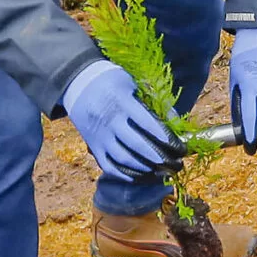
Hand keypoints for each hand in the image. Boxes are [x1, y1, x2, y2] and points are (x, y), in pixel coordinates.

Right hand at [61, 60, 185, 181]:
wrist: (76, 83)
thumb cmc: (111, 81)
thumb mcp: (132, 83)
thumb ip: (153, 101)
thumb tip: (175, 123)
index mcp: (121, 101)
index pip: (146, 123)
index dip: (165, 137)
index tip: (180, 147)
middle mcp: (109, 121)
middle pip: (136, 145)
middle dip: (160, 157)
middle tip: (177, 163)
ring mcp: (99, 136)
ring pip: (124, 160)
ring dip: (146, 169)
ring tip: (163, 171)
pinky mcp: (93, 146)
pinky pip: (110, 167)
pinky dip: (128, 175)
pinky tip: (144, 175)